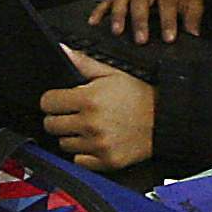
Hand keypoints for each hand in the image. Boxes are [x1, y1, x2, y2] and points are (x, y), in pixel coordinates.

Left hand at [40, 50, 154, 173]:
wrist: (164, 119)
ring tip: (87, 127)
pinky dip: (83, 153)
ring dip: (71, 136)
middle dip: (58, 118)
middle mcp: (90, 124)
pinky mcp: (105, 161)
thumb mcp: (111, 73)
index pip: (47, 103)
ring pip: (63, 144)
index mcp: (88, 99)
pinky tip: (94, 142)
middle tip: (73, 114)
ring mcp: (98, 145)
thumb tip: (62, 50)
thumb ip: (83, 62)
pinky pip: (78, 160)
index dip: (52, 100)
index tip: (59, 100)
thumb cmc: (137, 95)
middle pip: (50, 125)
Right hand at [91, 0, 204, 42]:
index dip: (168, 22)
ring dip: (118, 16)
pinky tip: (93, 22)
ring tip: (117, 32)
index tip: (169, 38)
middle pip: (141, 1)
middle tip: (141, 39)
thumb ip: (192, 19)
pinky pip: (108, 1)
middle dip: (140, 21)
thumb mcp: (194, 3)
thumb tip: (193, 34)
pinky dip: (100, 10)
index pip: (167, 4)